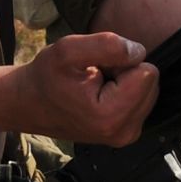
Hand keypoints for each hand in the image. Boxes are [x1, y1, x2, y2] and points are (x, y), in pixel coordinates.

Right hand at [8, 32, 157, 144]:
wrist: (30, 104)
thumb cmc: (46, 77)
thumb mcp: (68, 50)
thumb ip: (107, 46)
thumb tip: (139, 52)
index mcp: (112, 116)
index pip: (147, 73)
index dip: (122, 62)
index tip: (96, 69)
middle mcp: (125, 132)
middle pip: (150, 82)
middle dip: (125, 72)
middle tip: (94, 76)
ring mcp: (127, 135)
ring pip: (148, 89)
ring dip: (124, 81)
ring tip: (95, 85)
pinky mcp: (128, 132)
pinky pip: (142, 99)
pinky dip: (124, 92)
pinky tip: (100, 94)